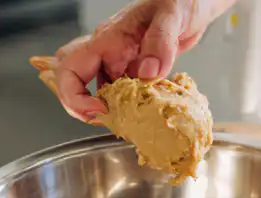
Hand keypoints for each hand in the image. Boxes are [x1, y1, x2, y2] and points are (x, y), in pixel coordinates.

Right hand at [52, 0, 231, 121]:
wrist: (189, 4)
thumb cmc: (178, 1)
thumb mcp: (171, 17)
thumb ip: (159, 43)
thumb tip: (146, 74)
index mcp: (109, 38)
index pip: (71, 66)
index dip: (76, 96)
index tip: (101, 111)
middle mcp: (107, 50)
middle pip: (72, 79)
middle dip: (80, 106)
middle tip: (106, 121)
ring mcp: (117, 61)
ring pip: (94, 89)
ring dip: (105, 110)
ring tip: (128, 123)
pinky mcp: (130, 70)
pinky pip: (118, 92)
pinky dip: (124, 107)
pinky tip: (142, 115)